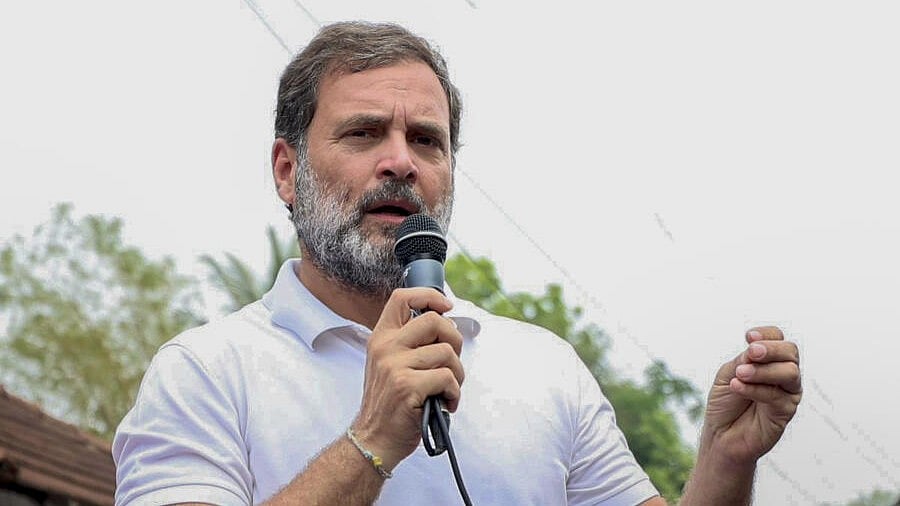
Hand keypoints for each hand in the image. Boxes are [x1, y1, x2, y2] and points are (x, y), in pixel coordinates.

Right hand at [351, 288, 463, 471]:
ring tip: (447, 389)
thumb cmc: (390, 403)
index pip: (402, 297)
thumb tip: (446, 324)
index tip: (446, 307)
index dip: (430, 296)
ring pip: (447, 353)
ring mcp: (395, 366)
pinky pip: (447, 378)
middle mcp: (385, 347)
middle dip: (454, 340)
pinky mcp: (407, 387)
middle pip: (434, 321)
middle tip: (451, 361)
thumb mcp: (389, 364)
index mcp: (381, 337)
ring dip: (457, 374)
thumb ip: (410, 342)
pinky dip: (454, 393)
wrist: (374, 438)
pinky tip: (445, 402)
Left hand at [701, 326, 801, 466]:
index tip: (748, 337)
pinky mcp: (785, 412)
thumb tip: (756, 350)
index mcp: (769, 361)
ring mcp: (787, 393)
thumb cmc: (725, 402)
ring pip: (790, 372)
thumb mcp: (729, 374)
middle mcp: (783, 374)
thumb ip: (744, 361)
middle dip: (770, 349)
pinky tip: (737, 387)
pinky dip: (755, 389)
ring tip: (740, 374)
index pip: (778, 339)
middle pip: (790, 352)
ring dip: (763, 370)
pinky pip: (777, 396)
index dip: (767, 334)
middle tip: (750, 352)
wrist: (721, 434)